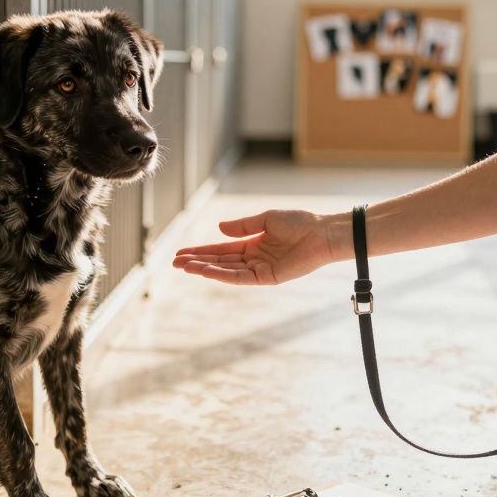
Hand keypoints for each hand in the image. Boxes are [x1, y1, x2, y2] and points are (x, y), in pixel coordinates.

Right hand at [171, 209, 343, 284]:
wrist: (321, 233)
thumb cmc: (300, 223)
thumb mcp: (266, 219)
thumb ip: (243, 226)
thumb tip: (219, 228)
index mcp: (253, 244)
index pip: (221, 249)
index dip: (202, 251)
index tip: (182, 253)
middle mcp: (253, 258)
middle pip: (219, 261)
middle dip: (197, 261)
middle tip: (175, 262)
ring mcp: (259, 269)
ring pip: (226, 271)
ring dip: (205, 269)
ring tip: (185, 266)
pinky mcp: (267, 277)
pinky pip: (240, 277)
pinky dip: (222, 275)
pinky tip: (206, 271)